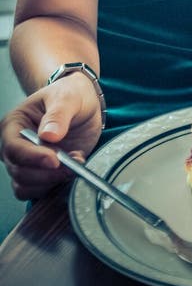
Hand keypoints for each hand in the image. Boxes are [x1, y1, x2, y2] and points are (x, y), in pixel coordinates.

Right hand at [0, 76, 102, 199]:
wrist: (83, 102)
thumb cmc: (71, 94)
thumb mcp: (68, 97)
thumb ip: (58, 114)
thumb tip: (48, 135)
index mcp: (14, 124)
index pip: (14, 148)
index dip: (33, 157)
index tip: (55, 159)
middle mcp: (15, 146)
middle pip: (19, 171)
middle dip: (47, 172)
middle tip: (72, 161)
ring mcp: (27, 162)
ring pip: (26, 186)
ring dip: (51, 181)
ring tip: (75, 162)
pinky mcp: (41, 173)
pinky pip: (37, 191)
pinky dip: (54, 186)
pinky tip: (72, 169)